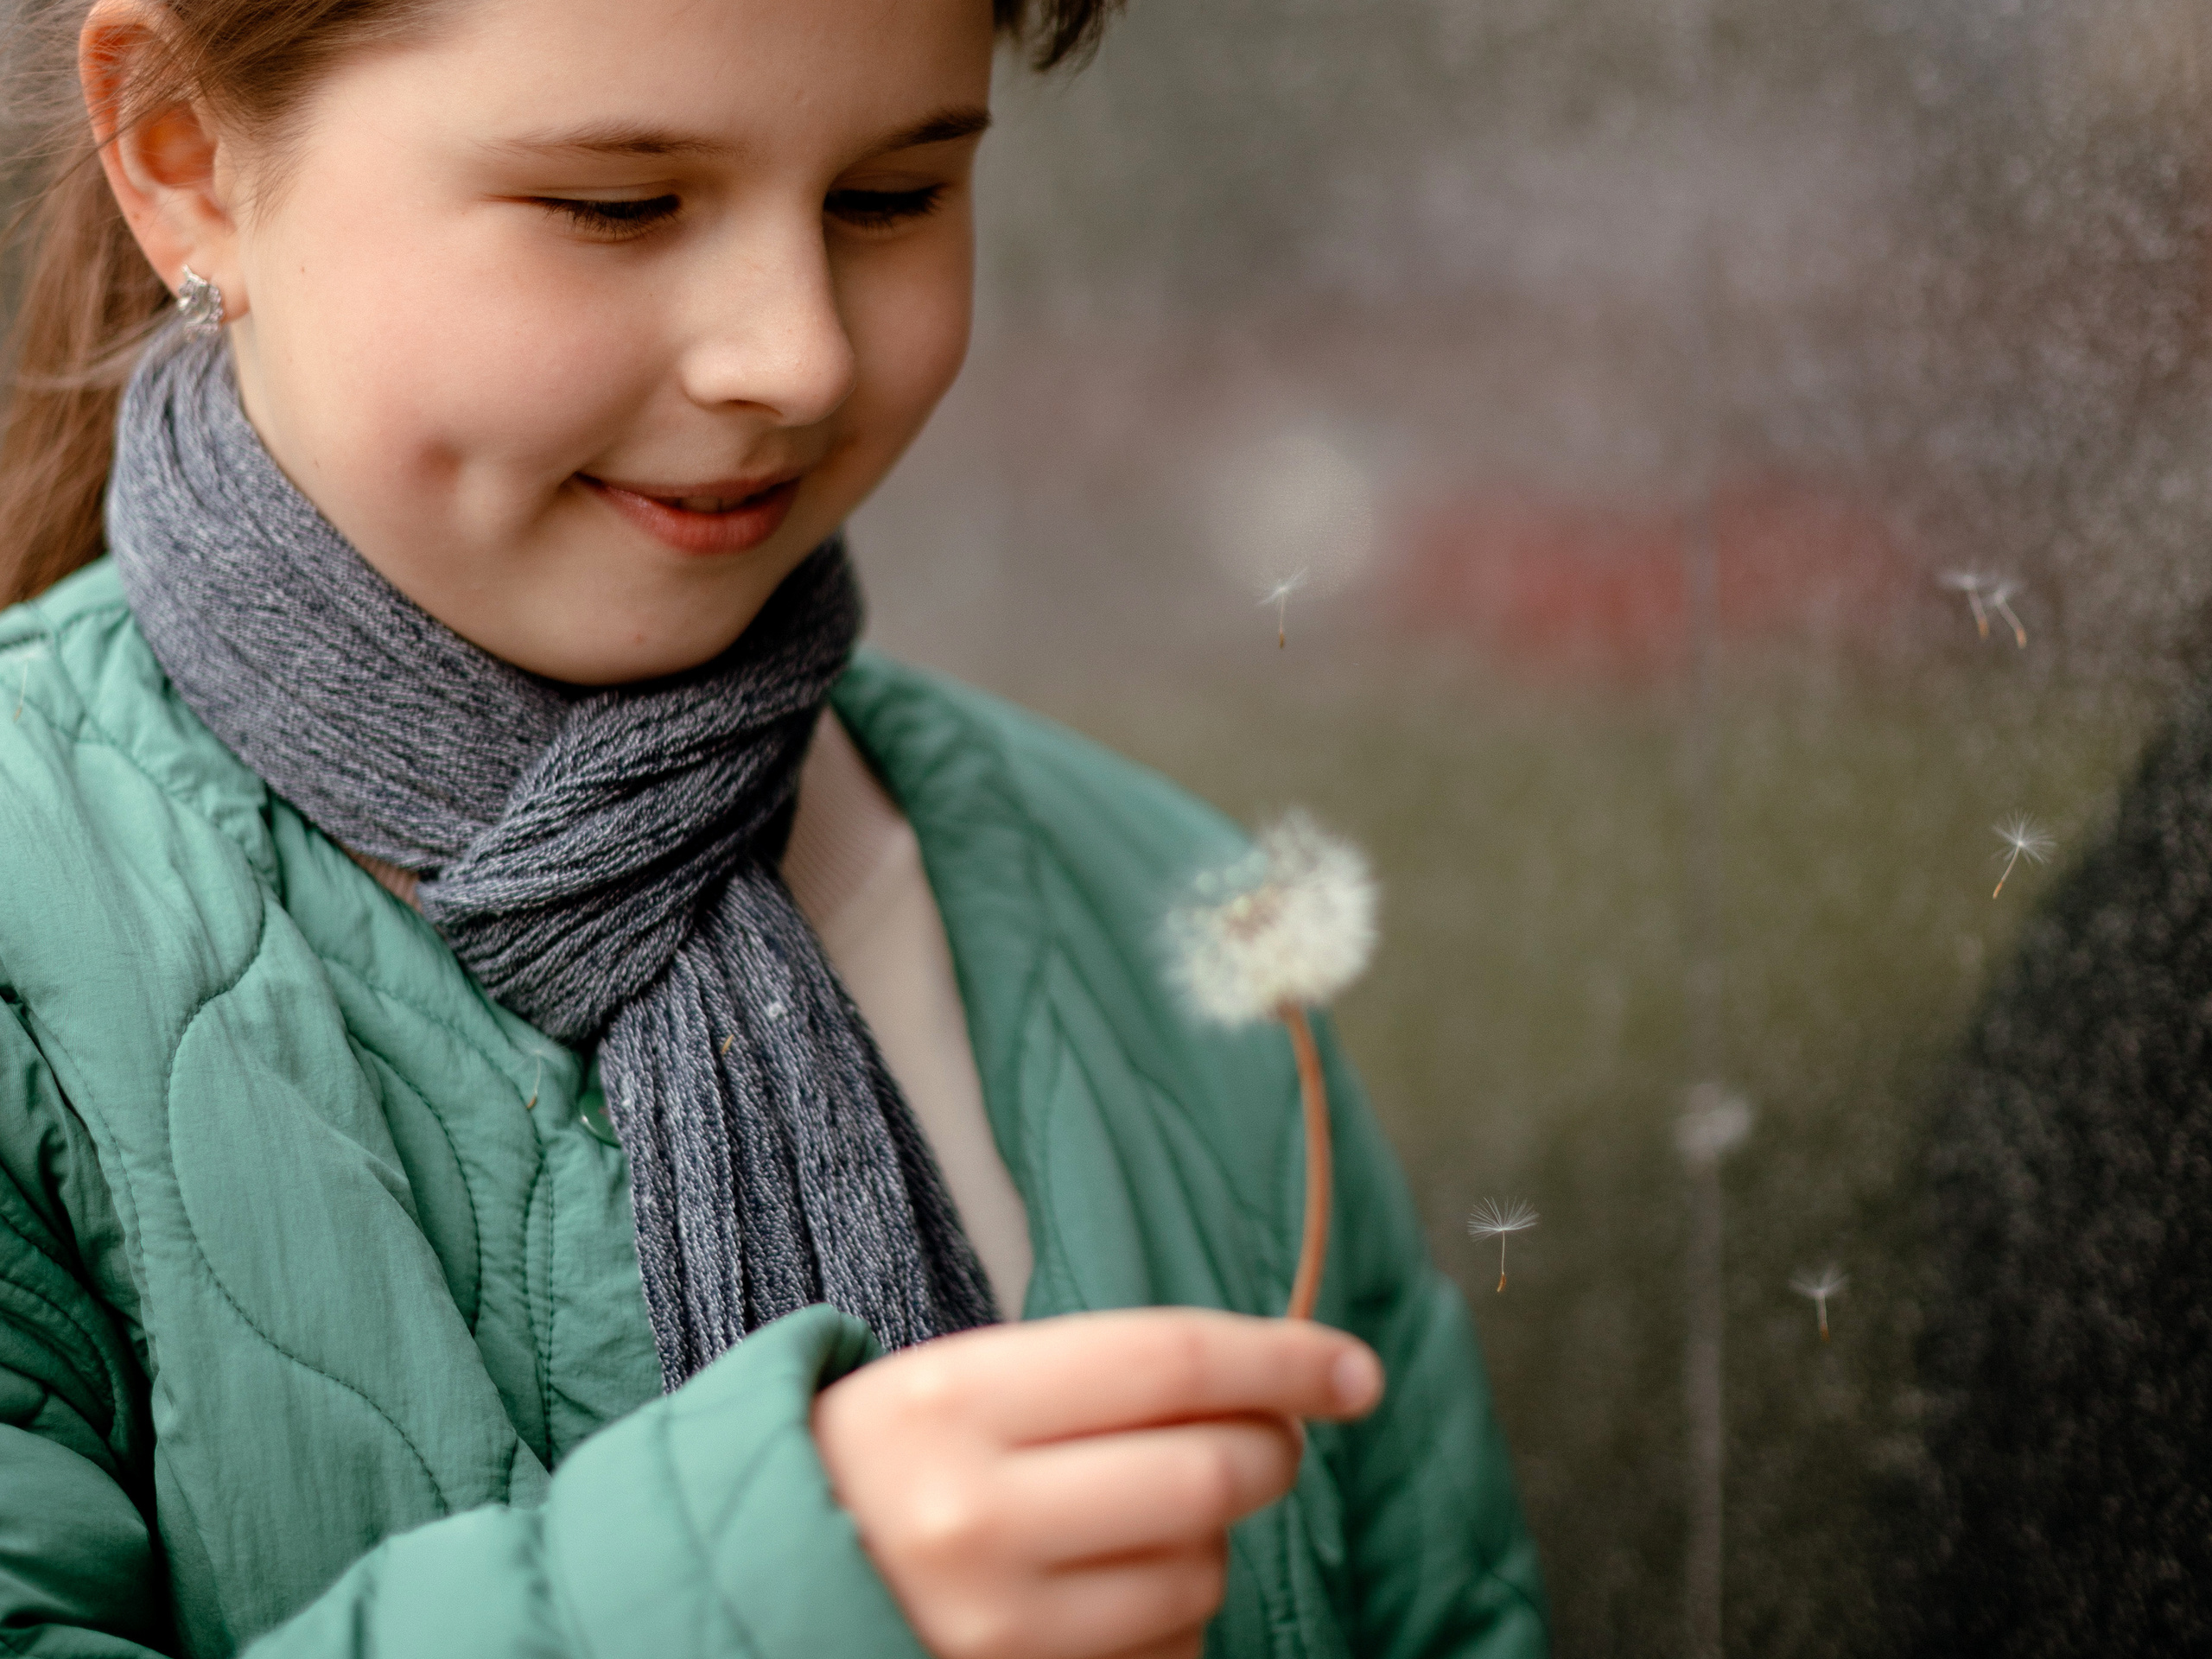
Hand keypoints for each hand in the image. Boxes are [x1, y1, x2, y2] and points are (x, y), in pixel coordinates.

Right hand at [813, 1308, 1383, 1658]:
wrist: (759, 1594)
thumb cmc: (884, 1468)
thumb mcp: (961, 1385)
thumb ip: (1100, 1378)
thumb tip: (1277, 1385)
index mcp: (954, 1402)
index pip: (1169, 1361)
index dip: (1283, 1359)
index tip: (1353, 1369)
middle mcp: (975, 1518)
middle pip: (1208, 1474)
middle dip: (1269, 1451)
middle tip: (1265, 1438)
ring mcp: (1001, 1632)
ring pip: (1200, 1577)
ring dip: (1208, 1544)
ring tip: (1136, 1521)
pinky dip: (1172, 1625)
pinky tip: (1108, 1597)